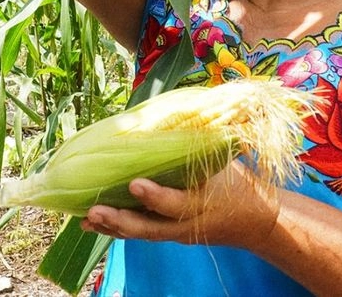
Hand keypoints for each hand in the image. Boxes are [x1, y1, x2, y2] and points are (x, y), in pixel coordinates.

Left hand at [80, 162, 280, 248]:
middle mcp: (189, 222)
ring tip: (86, 217)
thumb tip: (187, 107)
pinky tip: (91, 223)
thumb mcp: (227, 164)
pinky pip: (140, 234)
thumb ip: (207, 144)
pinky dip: (116, 229)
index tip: (134, 183)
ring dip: (112, 226)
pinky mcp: (168, 234)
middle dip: (122, 220)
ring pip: (141, 234)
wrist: (255, 221)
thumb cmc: (238, 183)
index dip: (156, 196)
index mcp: (206, 202)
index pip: (178, 203)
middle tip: (95, 210)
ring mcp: (177, 232)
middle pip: (152, 227)